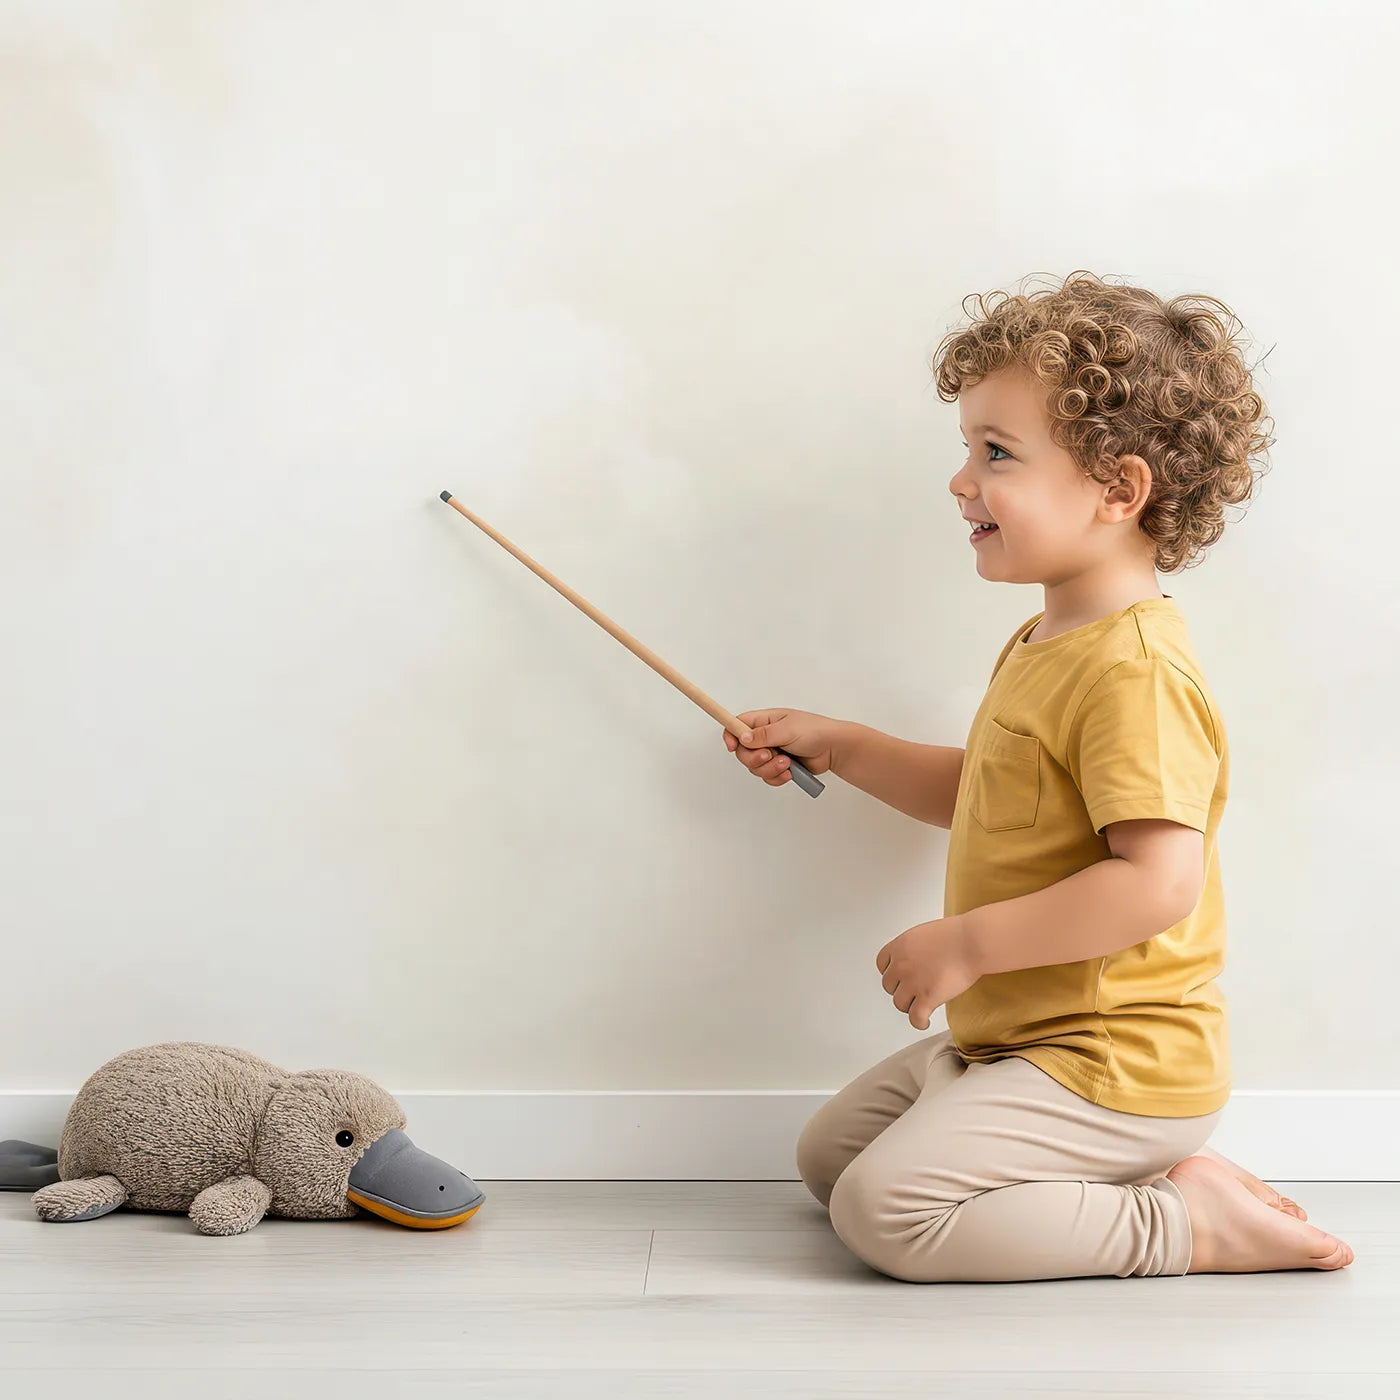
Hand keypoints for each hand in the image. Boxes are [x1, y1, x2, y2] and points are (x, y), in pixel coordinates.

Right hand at [722, 709, 841, 787]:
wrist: (833, 749)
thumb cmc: (815, 731)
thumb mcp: (787, 729)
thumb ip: (764, 734)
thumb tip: (743, 738)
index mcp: (764, 721)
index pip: (737, 725)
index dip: (731, 736)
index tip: (732, 746)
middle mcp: (765, 736)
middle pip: (742, 751)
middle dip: (754, 758)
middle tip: (770, 755)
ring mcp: (771, 752)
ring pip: (754, 767)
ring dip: (769, 768)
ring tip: (787, 763)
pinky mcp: (779, 767)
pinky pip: (767, 777)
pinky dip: (777, 777)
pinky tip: (790, 771)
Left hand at [875, 915, 980, 1030]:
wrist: (972, 942)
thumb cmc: (957, 935)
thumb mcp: (925, 933)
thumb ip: (914, 947)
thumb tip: (917, 958)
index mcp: (900, 946)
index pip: (882, 964)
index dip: (890, 973)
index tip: (898, 977)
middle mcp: (901, 965)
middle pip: (889, 986)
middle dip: (900, 989)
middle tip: (913, 992)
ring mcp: (913, 982)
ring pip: (900, 1003)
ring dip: (909, 1006)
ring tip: (920, 1006)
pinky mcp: (927, 997)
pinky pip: (915, 1018)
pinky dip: (919, 1022)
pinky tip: (925, 1022)